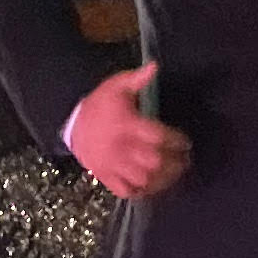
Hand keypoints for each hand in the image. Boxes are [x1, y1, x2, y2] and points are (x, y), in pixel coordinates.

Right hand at [66, 63, 190, 198]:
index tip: (185, 142)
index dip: (175, 140)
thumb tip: (155, 67)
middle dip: (173, 162)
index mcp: (126, 124)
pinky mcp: (106, 177)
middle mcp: (120, 147)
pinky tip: (153, 185)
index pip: (157, 136)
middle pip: (153, 161)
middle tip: (184, 160)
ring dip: (162, 178)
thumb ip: (137, 79)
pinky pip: (126, 191)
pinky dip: (142, 191)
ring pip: (143, 179)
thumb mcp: (116, 86)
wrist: (72, 125)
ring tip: (173, 173)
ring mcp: (112, 165)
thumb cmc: (99, 105)